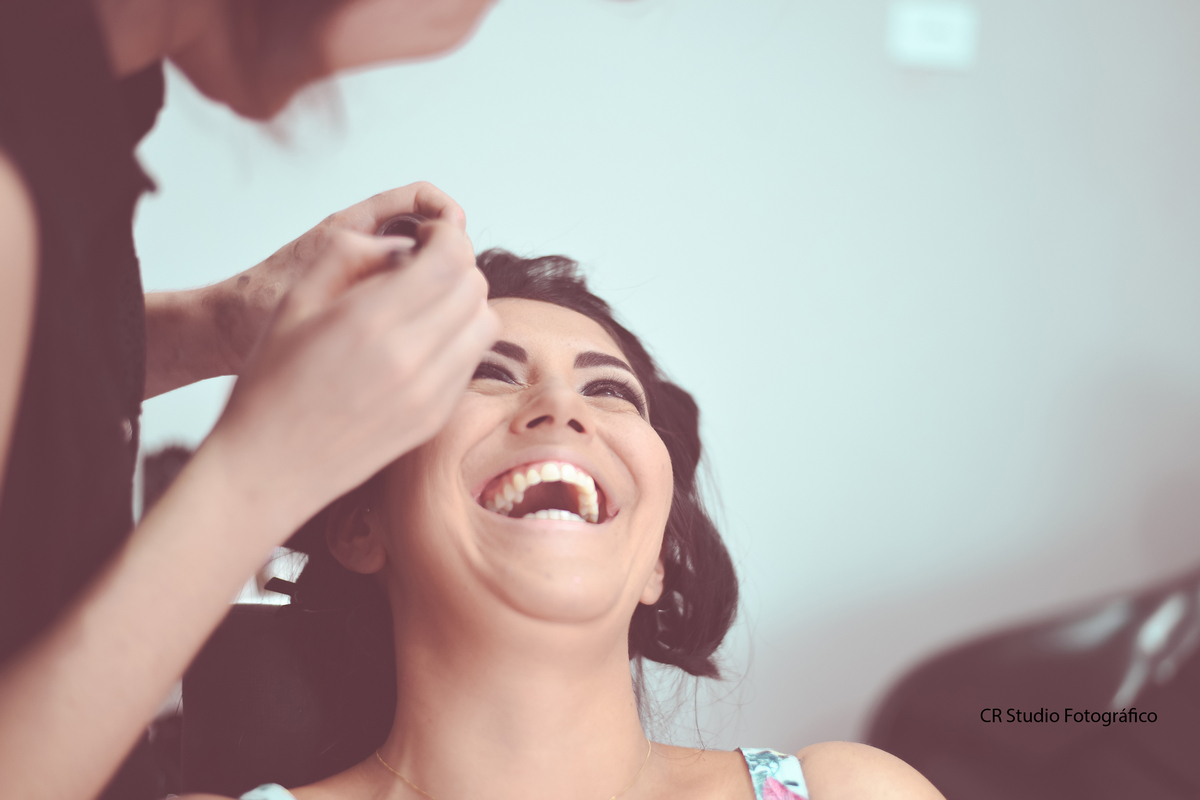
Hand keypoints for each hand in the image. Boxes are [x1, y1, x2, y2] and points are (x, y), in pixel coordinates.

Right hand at [204, 218, 498, 535]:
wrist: (269, 468)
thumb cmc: (271, 384)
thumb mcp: (294, 301)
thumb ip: (348, 255)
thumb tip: (401, 244)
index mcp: (371, 320)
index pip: (450, 258)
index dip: (446, 235)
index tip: (425, 237)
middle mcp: (410, 357)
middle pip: (474, 286)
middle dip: (455, 266)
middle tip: (424, 268)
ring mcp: (429, 393)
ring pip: (485, 323)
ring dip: (464, 303)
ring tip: (427, 306)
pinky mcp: (435, 418)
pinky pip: (473, 361)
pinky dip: (460, 340)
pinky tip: (424, 342)